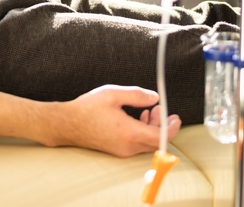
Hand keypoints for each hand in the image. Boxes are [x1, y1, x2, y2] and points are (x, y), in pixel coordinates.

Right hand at [46, 86, 180, 157]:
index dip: (172, 128)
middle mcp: (128, 146)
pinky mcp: (117, 150)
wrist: (67, 124)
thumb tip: (154, 98)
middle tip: (160, 109)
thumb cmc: (88, 108)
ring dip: (152, 127)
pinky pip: (137, 144)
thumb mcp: (113, 94)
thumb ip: (136, 95)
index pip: (161, 137)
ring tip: (150, 111)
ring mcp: (122, 150)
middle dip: (162, 125)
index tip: (176, 117)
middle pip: (156, 141)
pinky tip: (138, 118)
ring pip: (147, 143)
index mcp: (130, 133)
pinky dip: (143, 132)